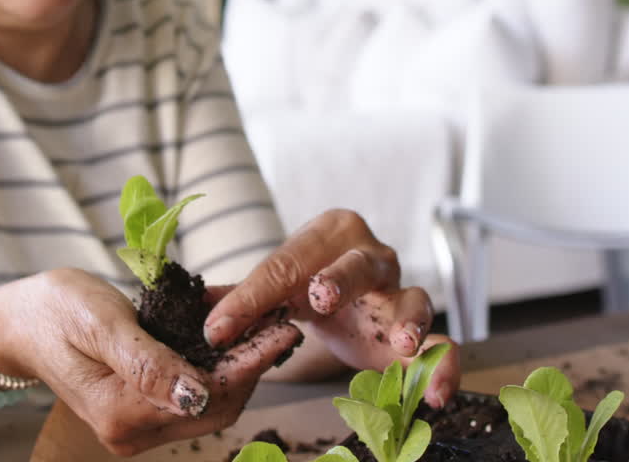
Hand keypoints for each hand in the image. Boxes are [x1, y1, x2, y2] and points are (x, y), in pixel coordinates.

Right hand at [0, 268, 302, 454]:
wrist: (18, 322)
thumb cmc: (55, 311)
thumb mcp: (101, 324)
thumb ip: (148, 363)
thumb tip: (197, 396)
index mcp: (121, 413)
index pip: (207, 394)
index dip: (251, 362)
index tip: (283, 328)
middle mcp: (132, 432)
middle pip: (216, 406)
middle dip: (253, 365)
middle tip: (282, 320)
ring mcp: (136, 427)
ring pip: (210, 403)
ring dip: (239, 365)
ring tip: (266, 324)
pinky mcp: (139, 413)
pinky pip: (192, 393)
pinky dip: (217, 366)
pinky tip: (234, 335)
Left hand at [203, 209, 460, 406]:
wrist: (351, 298)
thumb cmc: (309, 284)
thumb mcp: (276, 286)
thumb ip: (239, 297)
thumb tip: (185, 301)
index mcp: (327, 235)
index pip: (284, 266)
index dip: (250, 298)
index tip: (219, 328)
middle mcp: (370, 256)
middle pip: (357, 265)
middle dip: (339, 278)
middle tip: (321, 296)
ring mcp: (400, 292)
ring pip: (411, 297)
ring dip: (405, 319)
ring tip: (397, 342)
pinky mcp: (421, 331)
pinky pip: (442, 343)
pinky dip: (443, 365)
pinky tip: (436, 392)